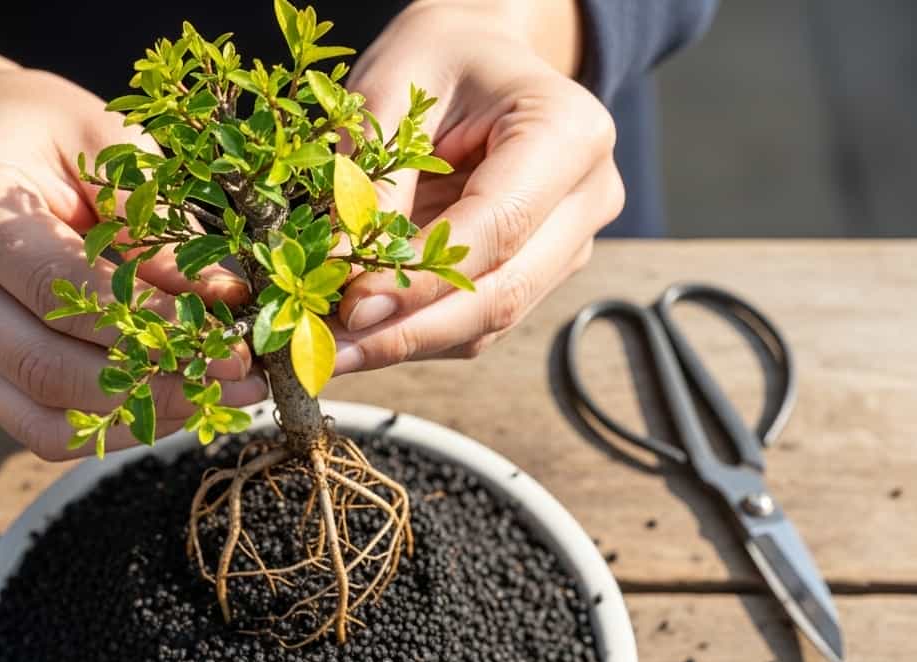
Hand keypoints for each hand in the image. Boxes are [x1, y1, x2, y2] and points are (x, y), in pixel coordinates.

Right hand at [0, 9, 265, 459]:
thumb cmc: (43, 133)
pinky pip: (36, 427)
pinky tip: (173, 405)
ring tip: (217, 398)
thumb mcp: (102, 140)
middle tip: (237, 378)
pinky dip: (109, 428)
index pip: (56, 286)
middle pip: (43, 365)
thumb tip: (222, 299)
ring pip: (40, 416)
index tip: (226, 335)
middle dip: (152, 382)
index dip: (147, 320)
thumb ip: (154, 217)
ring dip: (139, 418)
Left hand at [332, 0, 623, 372]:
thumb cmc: (436, 58)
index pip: (498, 226)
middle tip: (327, 351)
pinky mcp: (542, 271)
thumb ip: (372, 180)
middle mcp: (589, 195)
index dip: (422, 278)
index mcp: (569, 132)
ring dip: (406, 343)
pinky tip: (360, 337)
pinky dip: (417, 334)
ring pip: (491, 321)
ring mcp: (571, 241)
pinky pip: (479, 322)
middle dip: (409, 331)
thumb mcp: (392, 92)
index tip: (351, 306)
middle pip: (503, 292)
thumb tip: (337, 271)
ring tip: (329, 350)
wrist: (479, 54)